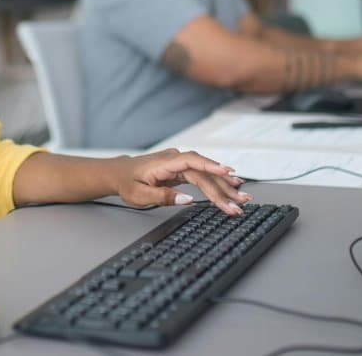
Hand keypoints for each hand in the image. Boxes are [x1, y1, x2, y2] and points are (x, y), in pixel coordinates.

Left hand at [112, 148, 250, 215]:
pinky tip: (232, 186)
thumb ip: (163, 197)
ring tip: (242, 197)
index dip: (211, 166)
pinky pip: (203, 176)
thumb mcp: (139, 195)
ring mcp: (180, 164)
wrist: (119, 173)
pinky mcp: (183, 170)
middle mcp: (176, 159)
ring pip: (207, 174)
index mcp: (165, 163)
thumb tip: (187, 200)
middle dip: (224, 187)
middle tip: (240, 201)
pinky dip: (218, 183)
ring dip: (225, 186)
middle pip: (204, 172)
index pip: (192, 162)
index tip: (228, 173)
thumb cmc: (127, 182)